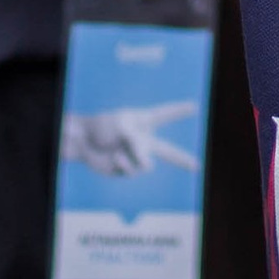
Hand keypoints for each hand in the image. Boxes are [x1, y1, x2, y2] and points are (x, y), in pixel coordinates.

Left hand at [60, 100, 201, 177]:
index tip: (194, 107)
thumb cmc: (101, 127)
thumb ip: (139, 144)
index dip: (179, 111)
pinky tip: (115, 159)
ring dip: (134, 157)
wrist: (81, 142)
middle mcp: (142, 139)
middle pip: (167, 151)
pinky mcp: (125, 169)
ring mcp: (134, 156)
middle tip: (197, 166)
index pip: (165, 115)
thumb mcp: (122, 128)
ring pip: (147, 164)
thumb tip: (148, 166)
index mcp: (143, 122)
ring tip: (119, 152)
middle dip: (182, 160)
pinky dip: (124, 165)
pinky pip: (133, 171)